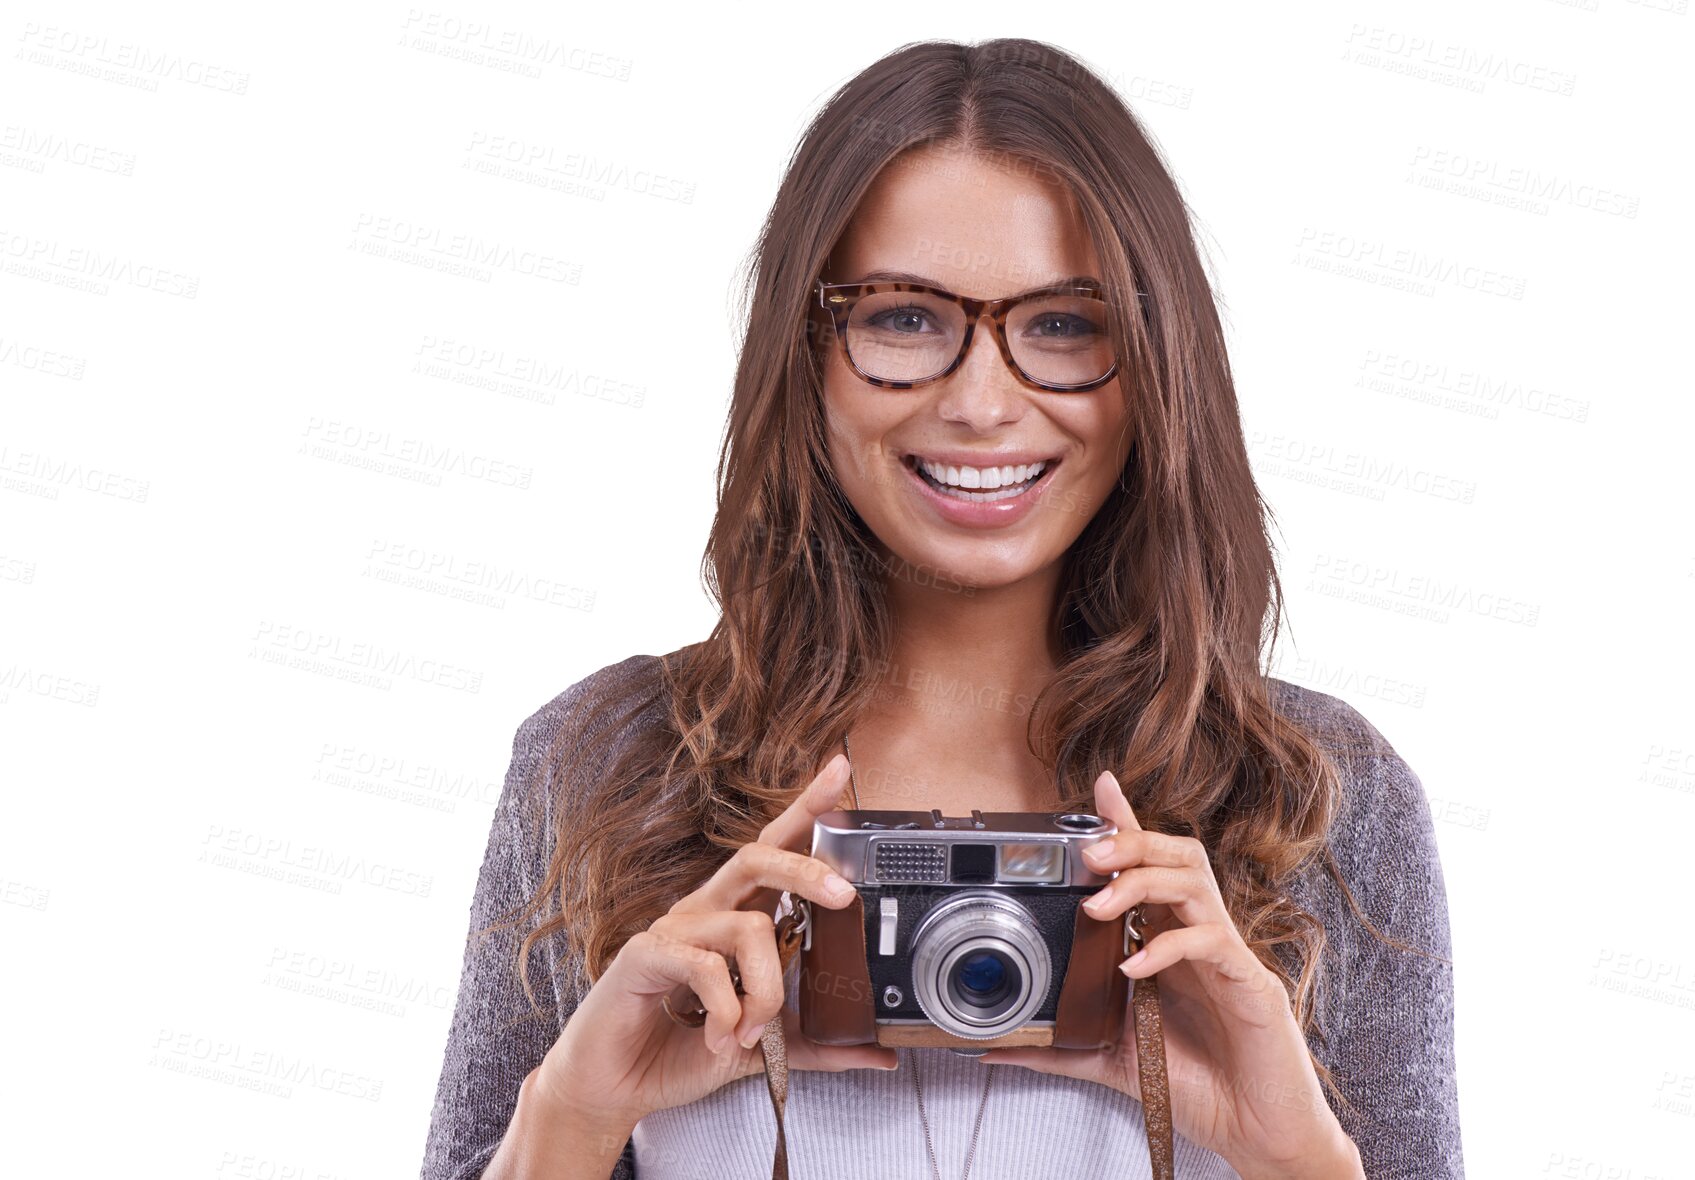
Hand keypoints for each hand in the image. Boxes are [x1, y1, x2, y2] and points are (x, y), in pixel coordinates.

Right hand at [534, 753, 898, 1128]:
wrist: (616, 1087)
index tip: (840, 769)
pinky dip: (727, 1009)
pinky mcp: (644, 954)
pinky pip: (704, 966)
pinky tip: (721, 1036)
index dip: (806, 808)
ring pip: (747, 926)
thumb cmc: (681, 1051)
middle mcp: (705, 911)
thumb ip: (818, 1043)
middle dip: (808, 869)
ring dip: (766, 989)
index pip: (774, 849)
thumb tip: (880, 1053)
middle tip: (844, 896)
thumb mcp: (764, 1047)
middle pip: (758, 856)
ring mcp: (673, 928)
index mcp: (735, 916)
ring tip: (753, 1032)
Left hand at [975, 771, 1359, 1175]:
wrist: (1254, 1131)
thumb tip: (993, 1048)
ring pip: (1196, 882)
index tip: (1098, 787)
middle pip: (1177, 855)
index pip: (1151, 866)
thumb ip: (1058, 1046)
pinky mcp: (1252, 985)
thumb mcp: (1111, 1058)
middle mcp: (1201, 936)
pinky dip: (1169, 947)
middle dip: (1131, 842)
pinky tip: (1136, 967)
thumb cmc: (1195, 1085)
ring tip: (1099, 905)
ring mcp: (1230, 956)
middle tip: (1086, 855)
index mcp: (1171, 941)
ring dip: (1143, 882)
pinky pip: (1214, 942)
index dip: (1128, 823)